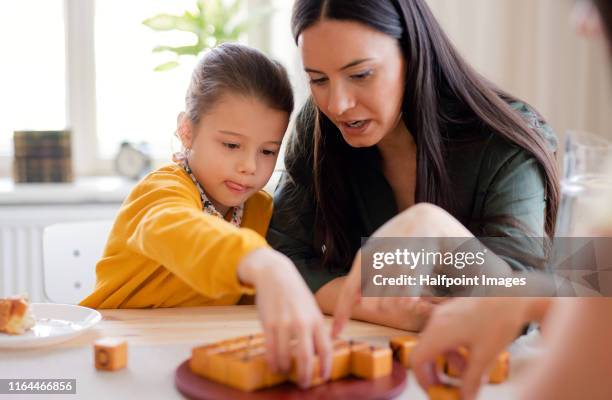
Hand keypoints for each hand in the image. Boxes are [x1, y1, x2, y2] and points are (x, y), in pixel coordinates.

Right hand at [238, 248, 331, 387]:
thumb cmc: (295, 294)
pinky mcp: (268, 323)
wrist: (276, 275)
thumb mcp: (311, 308)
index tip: (323, 378)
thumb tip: (320, 351)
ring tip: (285, 373)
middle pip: (305, 357)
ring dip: (285, 369)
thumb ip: (316, 328)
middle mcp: (302, 322)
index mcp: (316, 320)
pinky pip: (270, 349)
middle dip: (304, 376)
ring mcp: (284, 323)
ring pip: (285, 356)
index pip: (325, 349)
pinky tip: (274, 367)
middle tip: (303, 384)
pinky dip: (272, 362)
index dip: (325, 367)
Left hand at [332, 203, 473, 335]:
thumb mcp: (380, 252)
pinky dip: (412, 300)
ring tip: (409, 286)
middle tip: (395, 294)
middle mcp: (376, 259)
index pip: (348, 291)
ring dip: (398, 302)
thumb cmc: (404, 238)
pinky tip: (418, 289)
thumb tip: (355, 301)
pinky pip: (408, 299)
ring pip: (389, 304)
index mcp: (365, 256)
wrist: (431, 217)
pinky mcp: (417, 264)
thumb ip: (366, 275)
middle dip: (380, 306)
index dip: (341, 314)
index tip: (334, 333)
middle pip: (370, 304)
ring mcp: (396, 262)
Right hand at [411, 297, 549, 399]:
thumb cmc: (499, 320)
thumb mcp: (485, 356)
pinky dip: (454, 348)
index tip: (435, 391)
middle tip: (450, 386)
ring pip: (437, 343)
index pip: (417, 359)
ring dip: (450, 361)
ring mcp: (444, 313)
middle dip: (437, 371)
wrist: (514, 295)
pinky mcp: (453, 310)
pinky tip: (473, 354)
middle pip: (425, 351)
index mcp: (439, 331)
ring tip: (471, 371)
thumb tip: (465, 398)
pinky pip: (445, 333)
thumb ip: (471, 380)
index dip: (423, 379)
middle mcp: (437, 320)